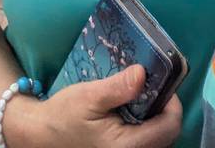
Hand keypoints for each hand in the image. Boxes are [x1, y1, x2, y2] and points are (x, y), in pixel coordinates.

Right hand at [5, 66, 181, 147]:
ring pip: (159, 139)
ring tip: (138, 98)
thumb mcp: (89, 96)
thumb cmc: (64, 116)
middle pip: (168, 134)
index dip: (171, 101)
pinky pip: (146, 142)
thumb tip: (143, 73)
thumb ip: (118, 88)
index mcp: (127, 147)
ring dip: (155, 118)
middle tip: (148, 87)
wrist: (42, 135)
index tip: (159, 82)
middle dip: (164, 108)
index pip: (170, 126)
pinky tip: (130, 112)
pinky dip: (145, 126)